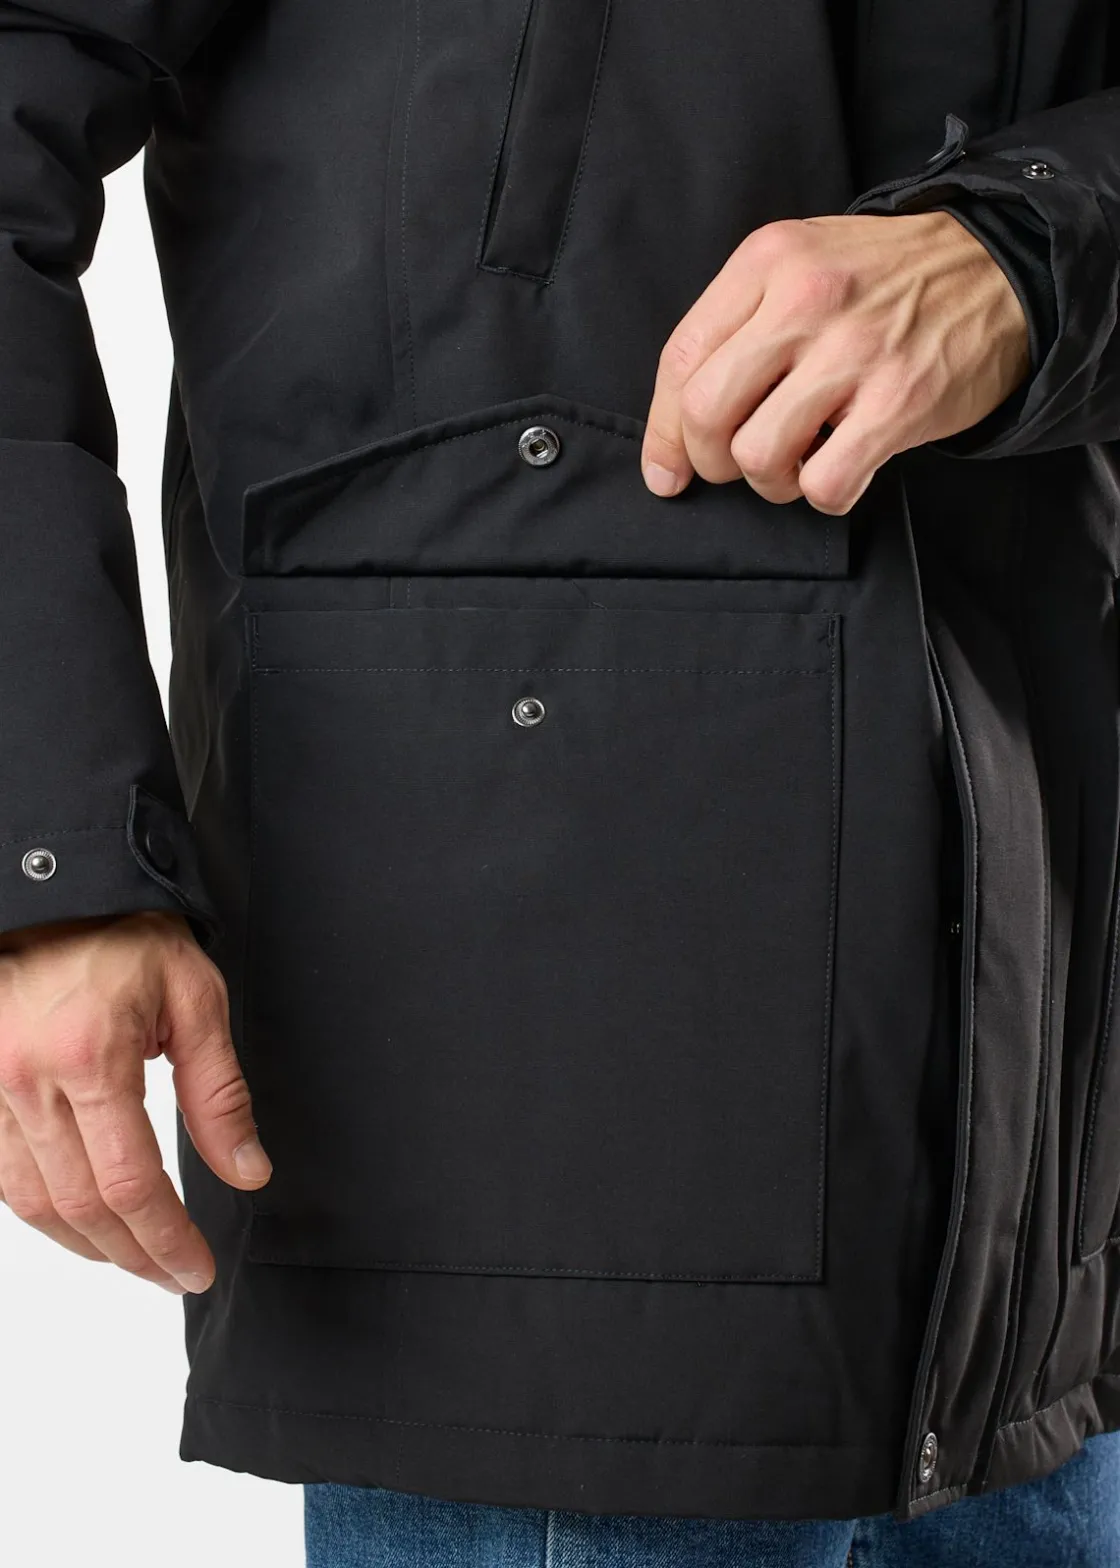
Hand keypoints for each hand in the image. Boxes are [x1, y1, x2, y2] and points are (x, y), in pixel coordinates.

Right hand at [0, 909, 269, 1293]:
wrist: (56, 895)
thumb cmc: (124, 937)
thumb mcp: (195, 998)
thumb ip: (220, 1092)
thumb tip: (247, 1170)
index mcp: (90, 1056)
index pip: (129, 1183)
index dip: (165, 1239)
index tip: (195, 1266)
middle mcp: (27, 1080)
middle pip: (80, 1207)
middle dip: (133, 1255)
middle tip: (175, 1273)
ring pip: (33, 1204)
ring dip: (87, 1245)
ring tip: (135, 1258)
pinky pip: (3, 1177)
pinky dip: (45, 1212)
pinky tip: (82, 1222)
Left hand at [641, 210, 1031, 513]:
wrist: (999, 267)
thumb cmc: (883, 280)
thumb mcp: (800, 264)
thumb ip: (737, 326)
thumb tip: (673, 433)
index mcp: (768, 261)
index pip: (680, 358)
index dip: (662, 431)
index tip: (667, 469)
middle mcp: (806, 300)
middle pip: (705, 411)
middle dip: (709, 460)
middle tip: (737, 464)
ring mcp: (855, 351)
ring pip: (758, 455)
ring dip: (769, 481)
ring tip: (797, 463)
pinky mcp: (900, 401)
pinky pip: (825, 483)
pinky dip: (823, 494)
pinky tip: (840, 469)